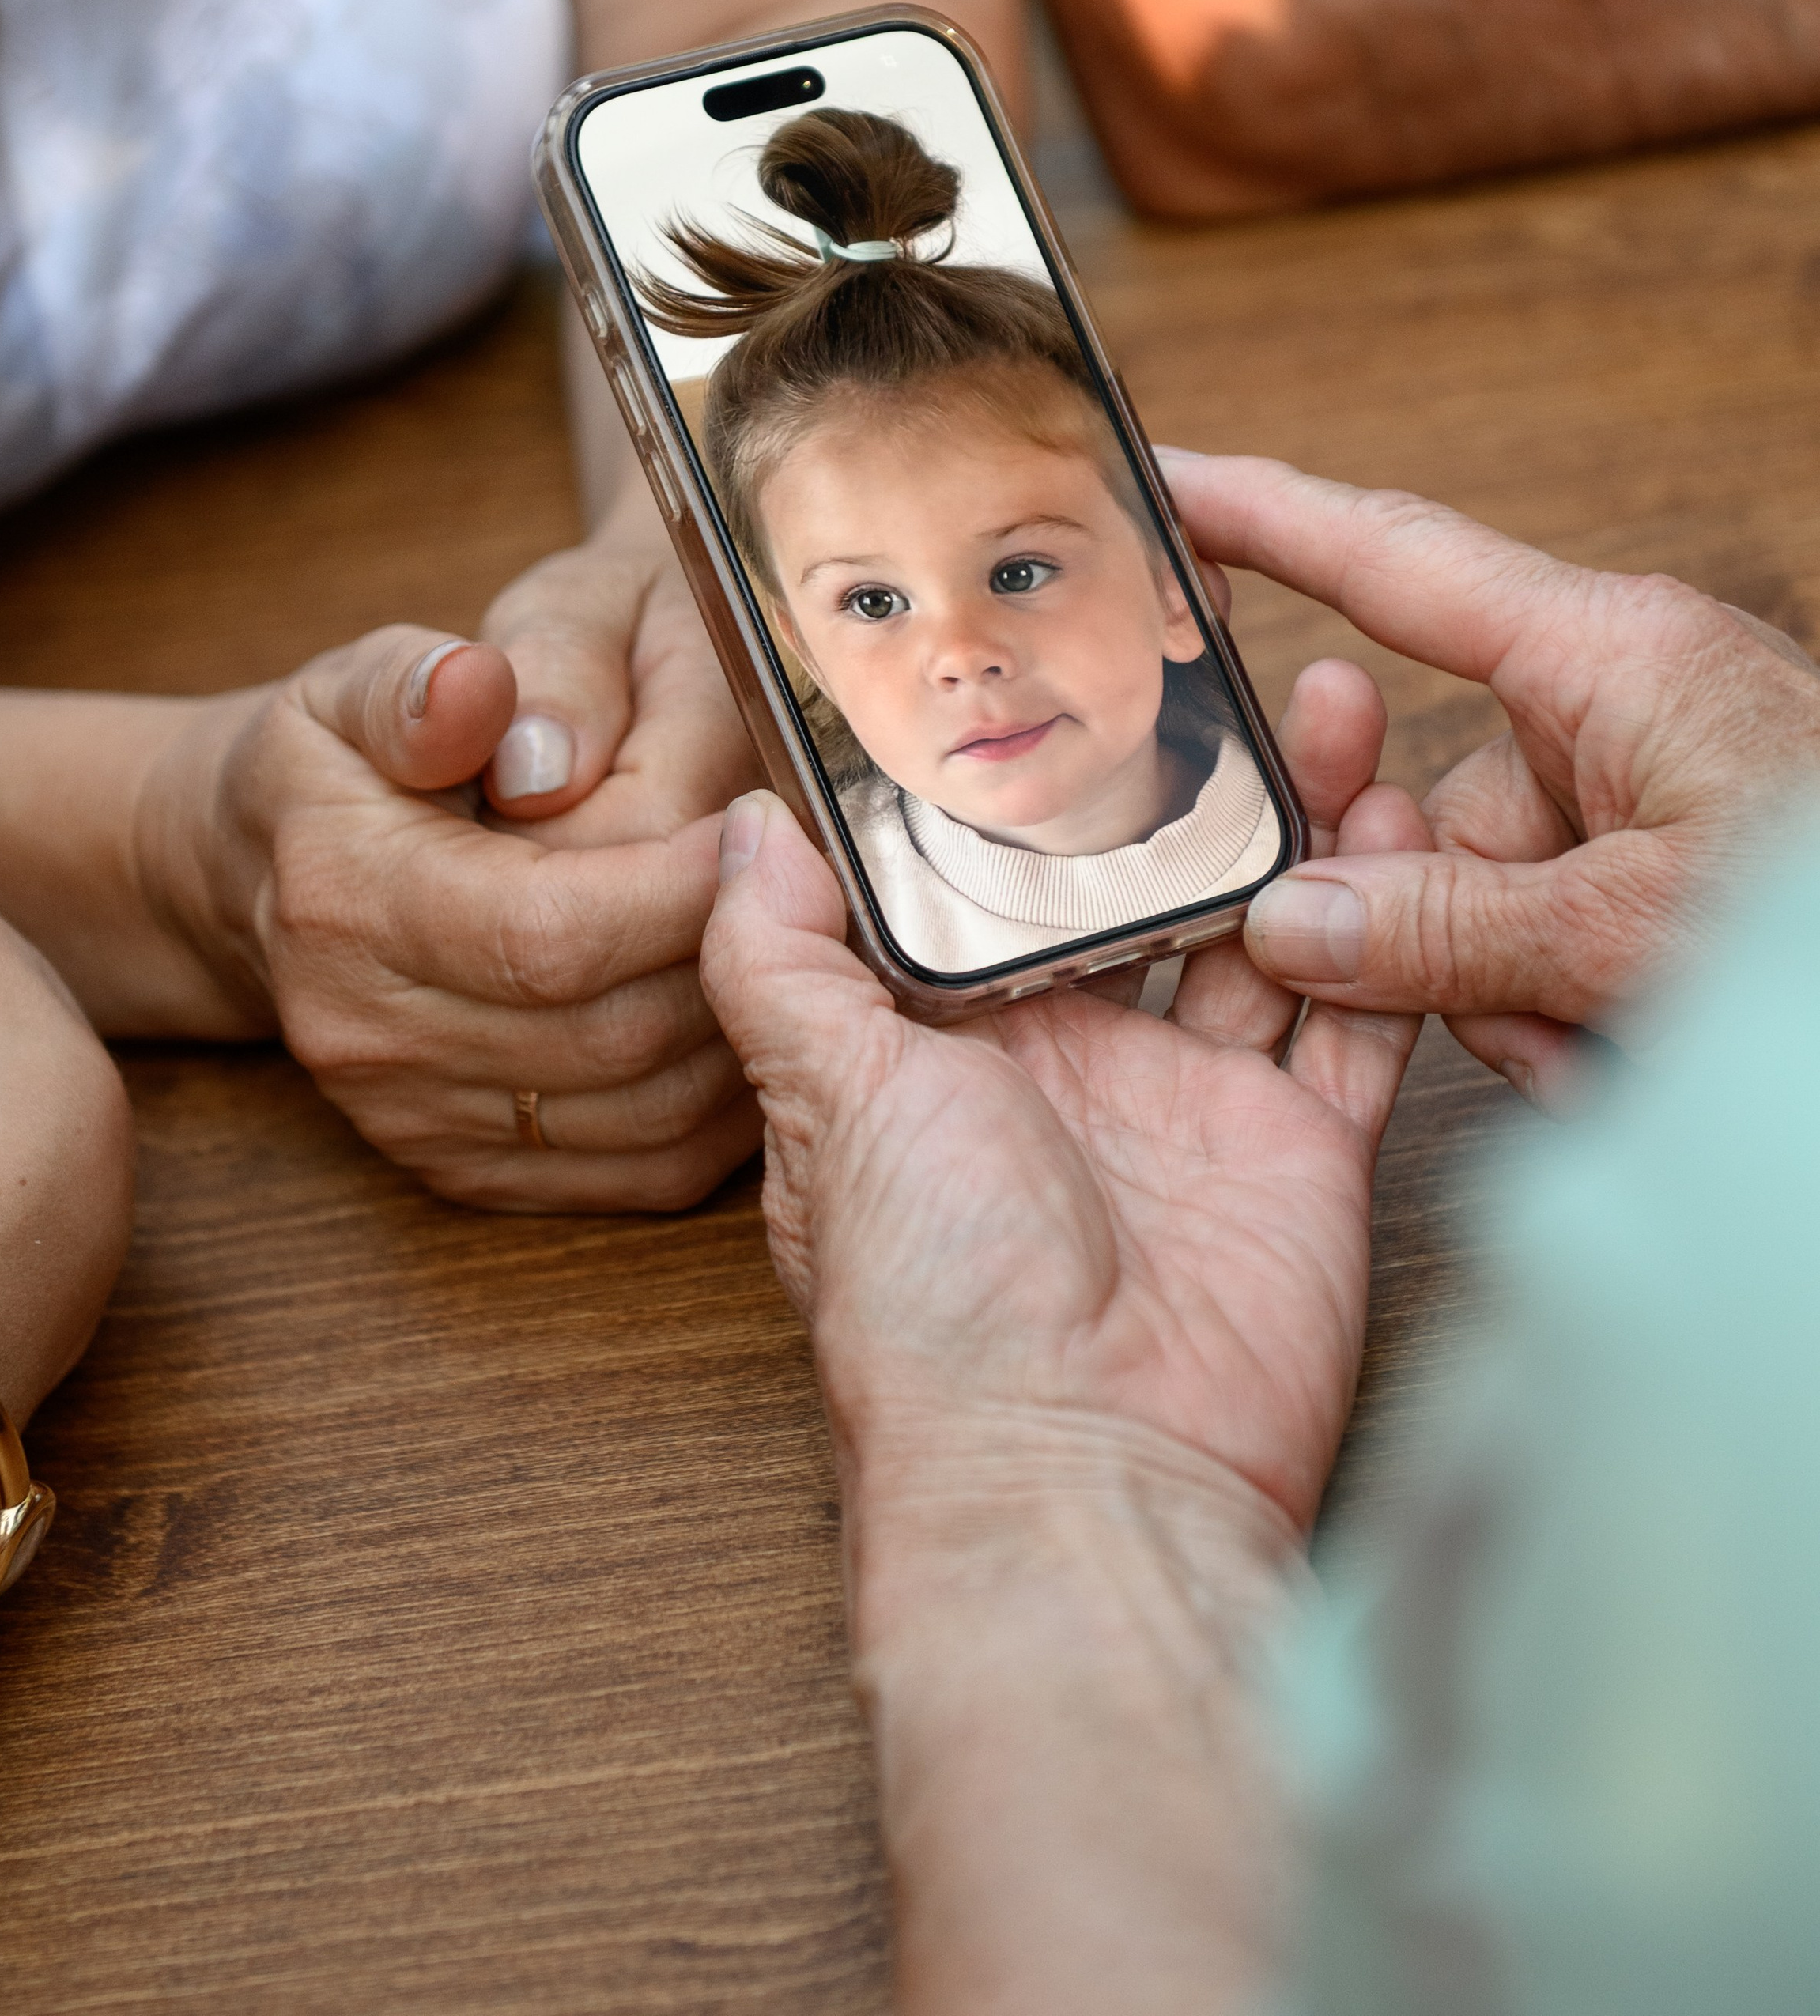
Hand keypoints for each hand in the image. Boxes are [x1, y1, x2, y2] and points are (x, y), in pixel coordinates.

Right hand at [140, 528, 762, 1211]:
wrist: (259, 873)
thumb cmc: (337, 759)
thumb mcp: (361, 678)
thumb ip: (424, 684)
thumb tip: (482, 695)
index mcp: (347, 903)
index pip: (552, 931)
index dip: (683, 885)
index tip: (759, 818)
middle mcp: (369, 1034)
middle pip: (615, 1032)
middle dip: (737, 956)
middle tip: (803, 878)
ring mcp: (416, 1120)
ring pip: (645, 1114)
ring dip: (748, 1035)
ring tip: (791, 939)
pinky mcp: (467, 1171)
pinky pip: (639, 1171)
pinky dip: (722, 1106)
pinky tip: (756, 1018)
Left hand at [700, 658, 1417, 1537]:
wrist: (1083, 1483)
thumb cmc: (931, 1307)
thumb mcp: (822, 1103)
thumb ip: (781, 961)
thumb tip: (739, 826)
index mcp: (950, 1043)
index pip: (996, 870)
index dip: (1034, 770)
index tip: (1068, 652)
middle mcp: (1073, 1063)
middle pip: (1141, 881)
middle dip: (1184, 775)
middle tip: (1224, 649)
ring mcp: (1194, 1108)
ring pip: (1257, 924)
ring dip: (1292, 818)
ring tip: (1321, 695)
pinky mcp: (1299, 1159)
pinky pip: (1350, 1020)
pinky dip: (1377, 932)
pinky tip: (1394, 824)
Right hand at [1167, 452, 1819, 1102]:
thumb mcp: (1637, 934)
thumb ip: (1446, 931)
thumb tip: (1288, 923)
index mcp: (1604, 655)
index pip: (1386, 559)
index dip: (1257, 513)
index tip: (1152, 476)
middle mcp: (1610, 706)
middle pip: (1421, 800)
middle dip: (1447, 930)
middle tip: (1531, 1004)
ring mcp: (1637, 793)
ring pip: (1472, 901)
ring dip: (1520, 1003)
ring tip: (1623, 1050)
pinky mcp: (1660, 864)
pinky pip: (1540, 943)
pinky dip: (1567, 1020)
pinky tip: (1636, 1058)